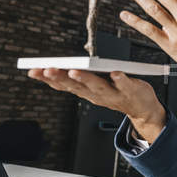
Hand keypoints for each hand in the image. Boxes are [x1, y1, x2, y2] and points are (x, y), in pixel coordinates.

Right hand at [27, 68, 165, 142]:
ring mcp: (114, 94)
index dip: (48, 79)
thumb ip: (78, 79)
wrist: (143, 109)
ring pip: (98, 87)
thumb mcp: (93, 87)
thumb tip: (55, 67)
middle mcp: (97, 95)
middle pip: (77, 86)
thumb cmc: (116, 92)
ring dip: (86, 79)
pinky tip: (114, 72)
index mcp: (87, 92)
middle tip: (48, 69)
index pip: (64, 86)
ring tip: (74, 70)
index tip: (33, 70)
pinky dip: (120, 79)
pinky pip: (125, 85)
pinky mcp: (131, 90)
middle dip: (61, 78)